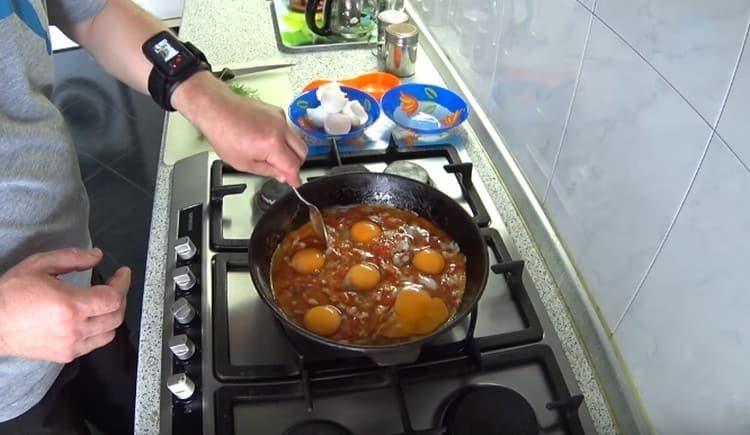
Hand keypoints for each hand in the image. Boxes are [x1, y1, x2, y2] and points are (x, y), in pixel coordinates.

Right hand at [0, 248, 129, 362]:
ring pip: (109, 333)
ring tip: (104, 301)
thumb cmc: (10, 295)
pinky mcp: (65, 355)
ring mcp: (71, 345)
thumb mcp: (39, 265)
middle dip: (121, 297)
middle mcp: (74, 329)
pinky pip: (94, 344)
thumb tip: (96, 255)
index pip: (113, 298)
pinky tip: (90, 318)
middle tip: (114, 284)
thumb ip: (72, 258)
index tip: (123, 273)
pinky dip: (99, 330)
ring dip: (112, 315)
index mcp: (70, 306)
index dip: (123, 283)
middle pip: (117, 316)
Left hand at [172, 72, 307, 185]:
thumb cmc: (223, 133)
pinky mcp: (277, 112)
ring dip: (290, 151)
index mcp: (272, 144)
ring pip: (297, 140)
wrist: (217, 108)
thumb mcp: (243, 163)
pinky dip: (284, 138)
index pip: (293, 166)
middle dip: (295, 164)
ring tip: (272, 155)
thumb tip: (281, 175)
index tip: (295, 183)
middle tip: (283, 171)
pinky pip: (288, 129)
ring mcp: (280, 118)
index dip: (295, 178)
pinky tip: (268, 141)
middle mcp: (280, 129)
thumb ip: (267, 171)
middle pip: (302, 152)